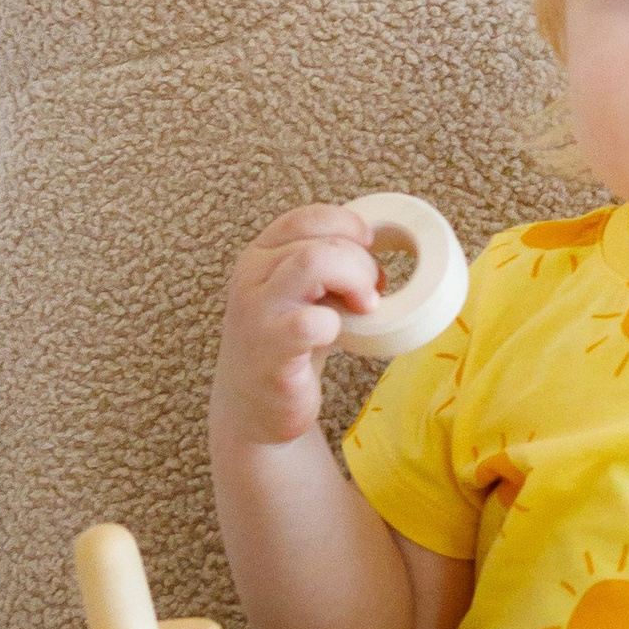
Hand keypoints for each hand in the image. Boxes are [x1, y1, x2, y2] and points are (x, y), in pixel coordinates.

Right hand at [213, 204, 386, 448]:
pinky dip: (334, 324)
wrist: (252, 409)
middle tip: (371, 293)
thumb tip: (377, 256)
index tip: (369, 250)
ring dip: (354, 280)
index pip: (306, 218)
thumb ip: (327, 269)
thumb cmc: (285, 348)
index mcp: (259, 256)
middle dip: (359, 262)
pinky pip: (310, 322)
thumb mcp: (301, 296)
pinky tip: (336, 337)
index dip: (347, 226)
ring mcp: (257, 314)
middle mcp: (251, 278)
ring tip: (365, 308)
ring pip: (312, 263)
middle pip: (318, 241)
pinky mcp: (271, 352)